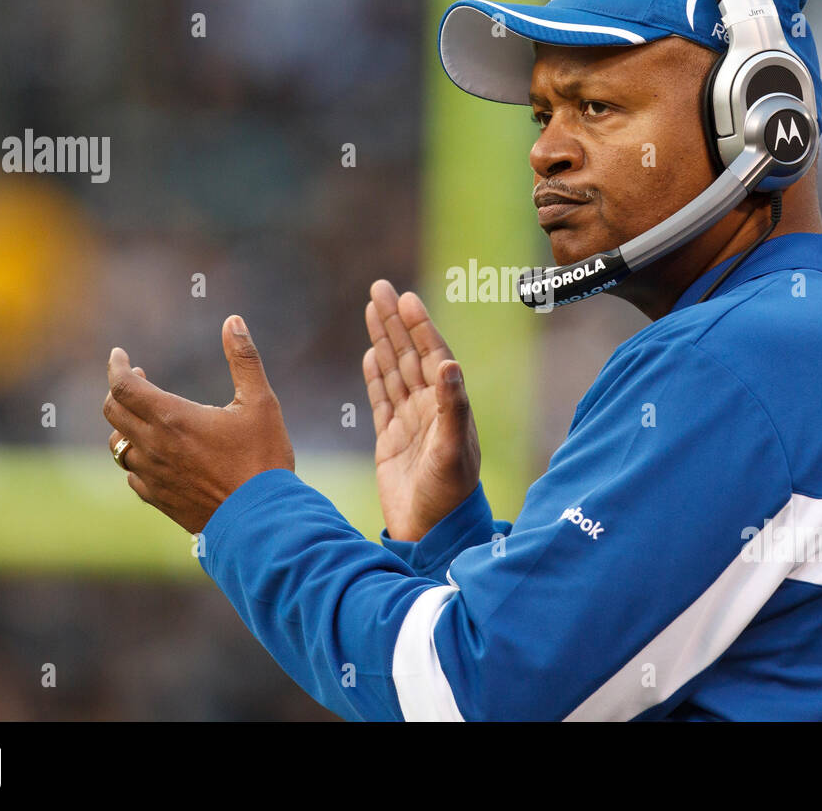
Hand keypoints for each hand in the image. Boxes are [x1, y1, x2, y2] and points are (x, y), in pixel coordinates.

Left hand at [103, 315, 293, 533]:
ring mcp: (152, 476)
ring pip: (117, 444)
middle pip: (113, 412)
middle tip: (138, 379)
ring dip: (125, 425)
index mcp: (171, 418)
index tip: (120, 356)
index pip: (122, 386)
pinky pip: (132, 475)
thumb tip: (233, 321)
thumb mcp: (261, 402)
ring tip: (145, 416)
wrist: (261, 521)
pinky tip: (154, 456)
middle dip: (119, 390)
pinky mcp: (159, 499)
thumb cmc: (263, 460)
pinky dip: (136, 458)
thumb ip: (244, 359)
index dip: (116, 367)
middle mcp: (153, 446)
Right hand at [364, 280, 479, 541]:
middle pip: (409, 354)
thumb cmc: (448, 495)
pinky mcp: (391, 440)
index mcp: (448, 405)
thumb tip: (448, 364)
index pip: (432, 354)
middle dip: (395, 321)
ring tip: (372, 308)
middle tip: (379, 287)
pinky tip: (370, 353)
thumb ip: (451, 407)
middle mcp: (430, 408)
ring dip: (383, 340)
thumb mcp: (451, 451)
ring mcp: (410, 423)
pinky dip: (375, 375)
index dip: (419, 326)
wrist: (431, 533)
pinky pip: (381, 398)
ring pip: (393, 371)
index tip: (406, 297)